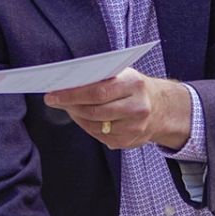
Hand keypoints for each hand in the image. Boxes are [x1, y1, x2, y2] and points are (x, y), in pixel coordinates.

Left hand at [44, 67, 190, 149]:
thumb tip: (67, 83)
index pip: (97, 91)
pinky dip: (87, 127)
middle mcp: (137, 107)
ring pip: (95, 126)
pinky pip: (100, 137)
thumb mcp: (123, 74)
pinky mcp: (130, 141)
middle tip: (54, 100)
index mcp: (134, 84)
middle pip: (95, 111)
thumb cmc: (133, 86)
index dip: (72, 95)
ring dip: (76, 117)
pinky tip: (81, 117)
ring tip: (66, 107)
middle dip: (70, 106)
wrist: (162, 108)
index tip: (52, 95)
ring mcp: (135, 127)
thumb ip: (99, 77)